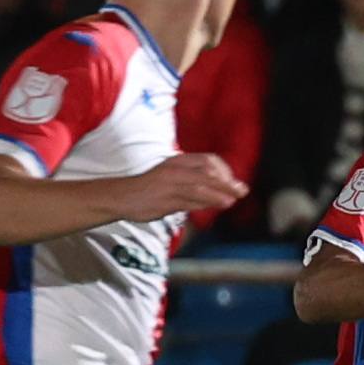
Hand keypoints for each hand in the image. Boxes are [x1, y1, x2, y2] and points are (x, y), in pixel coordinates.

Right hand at [125, 154, 247, 219]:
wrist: (122, 196)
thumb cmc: (148, 189)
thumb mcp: (171, 178)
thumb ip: (192, 182)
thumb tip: (216, 190)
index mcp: (178, 161)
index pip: (208, 160)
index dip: (224, 170)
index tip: (231, 182)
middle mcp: (176, 169)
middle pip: (208, 172)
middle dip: (227, 182)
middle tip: (242, 190)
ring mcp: (170, 184)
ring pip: (201, 185)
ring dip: (220, 192)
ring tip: (235, 198)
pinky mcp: (166, 199)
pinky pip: (190, 199)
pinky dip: (208, 201)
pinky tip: (220, 204)